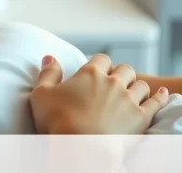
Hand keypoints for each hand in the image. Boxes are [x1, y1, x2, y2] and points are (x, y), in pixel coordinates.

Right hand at [30, 53, 169, 133]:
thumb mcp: (42, 94)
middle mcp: (112, 82)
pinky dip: (160, 97)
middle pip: (124, 69)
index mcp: (90, 73)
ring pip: (141, 84)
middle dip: (120, 73)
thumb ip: (48, 73)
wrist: (80, 147)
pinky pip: (156, 102)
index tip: (96, 71)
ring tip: (131, 92)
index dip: (100, 64)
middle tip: (114, 82)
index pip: (101, 58)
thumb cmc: (57, 121)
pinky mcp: (141, 117)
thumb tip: (50, 57)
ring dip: (136, 86)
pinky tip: (161, 94)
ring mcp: (129, 99)